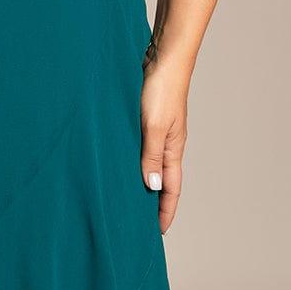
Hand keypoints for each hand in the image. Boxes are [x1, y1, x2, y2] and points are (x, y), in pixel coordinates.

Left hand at [139, 53, 188, 234]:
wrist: (162, 56)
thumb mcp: (154, 127)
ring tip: (124, 196)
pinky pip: (139, 144)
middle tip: (138, 222)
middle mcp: (167, 142)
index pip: (172, 189)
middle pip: (161, 179)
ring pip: (148, 162)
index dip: (166, 211)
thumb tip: (152, 188)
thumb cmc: (161, 89)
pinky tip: (117, 160)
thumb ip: (151, 157)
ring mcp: (156, 129)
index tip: (158, 233)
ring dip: (140, 179)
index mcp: (173, 148)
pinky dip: (131, 158)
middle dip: (152, 201)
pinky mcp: (145, 116)